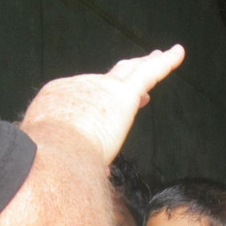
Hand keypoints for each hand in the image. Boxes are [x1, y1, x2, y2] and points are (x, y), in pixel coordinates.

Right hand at [21, 46, 184, 164]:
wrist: (50, 152)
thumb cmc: (47, 161)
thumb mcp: (53, 158)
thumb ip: (76, 161)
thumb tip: (98, 173)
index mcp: (58, 100)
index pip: (85, 99)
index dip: (101, 105)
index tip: (111, 115)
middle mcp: (79, 87)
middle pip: (107, 78)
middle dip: (123, 74)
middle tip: (138, 66)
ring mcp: (102, 87)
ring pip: (130, 71)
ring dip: (145, 64)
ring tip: (159, 56)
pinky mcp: (125, 93)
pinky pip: (150, 73)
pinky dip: (165, 63)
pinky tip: (178, 52)